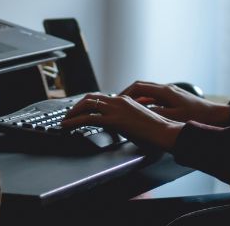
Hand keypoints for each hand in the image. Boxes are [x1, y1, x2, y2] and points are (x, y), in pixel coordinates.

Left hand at [61, 93, 183, 150]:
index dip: (88, 104)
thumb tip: (119, 126)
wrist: (164, 132)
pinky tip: (68, 126)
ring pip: (87, 105)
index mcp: (125, 100)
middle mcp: (119, 100)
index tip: (80, 110)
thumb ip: (126, 120)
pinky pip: (89, 118)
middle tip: (69, 115)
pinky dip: (75, 121)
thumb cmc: (155, 131)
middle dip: (77, 106)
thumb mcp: (138, 121)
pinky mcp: (114, 119)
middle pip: (91, 98)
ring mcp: (116, 108)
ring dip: (73, 113)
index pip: (101, 98)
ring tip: (65, 121)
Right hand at [120, 81, 229, 125]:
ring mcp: (171, 92)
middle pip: (142, 87)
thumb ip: (155, 114)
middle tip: (118, 103)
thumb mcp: (174, 117)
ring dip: (137, 98)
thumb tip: (139, 112)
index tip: (116, 100)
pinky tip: (144, 111)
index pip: (139, 87)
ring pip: (148, 92)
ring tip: (128, 108)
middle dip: (129, 94)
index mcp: (164, 91)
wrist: (215, 115)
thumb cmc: (197, 116)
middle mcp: (166, 88)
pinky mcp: (175, 97)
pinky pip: (155, 97)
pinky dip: (146, 102)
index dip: (125, 93)